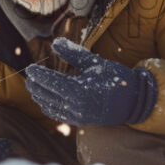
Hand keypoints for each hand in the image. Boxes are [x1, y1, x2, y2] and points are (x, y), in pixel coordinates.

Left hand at [25, 37, 157, 125]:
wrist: (134, 101)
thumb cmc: (116, 78)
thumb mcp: (95, 62)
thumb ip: (74, 53)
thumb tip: (55, 42)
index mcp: (79, 89)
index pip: (51, 81)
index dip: (39, 75)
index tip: (30, 68)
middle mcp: (75, 106)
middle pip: (47, 95)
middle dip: (36, 86)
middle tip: (30, 76)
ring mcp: (77, 116)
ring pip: (50, 107)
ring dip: (40, 97)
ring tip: (34, 88)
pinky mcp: (80, 122)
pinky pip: (58, 115)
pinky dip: (48, 108)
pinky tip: (45, 101)